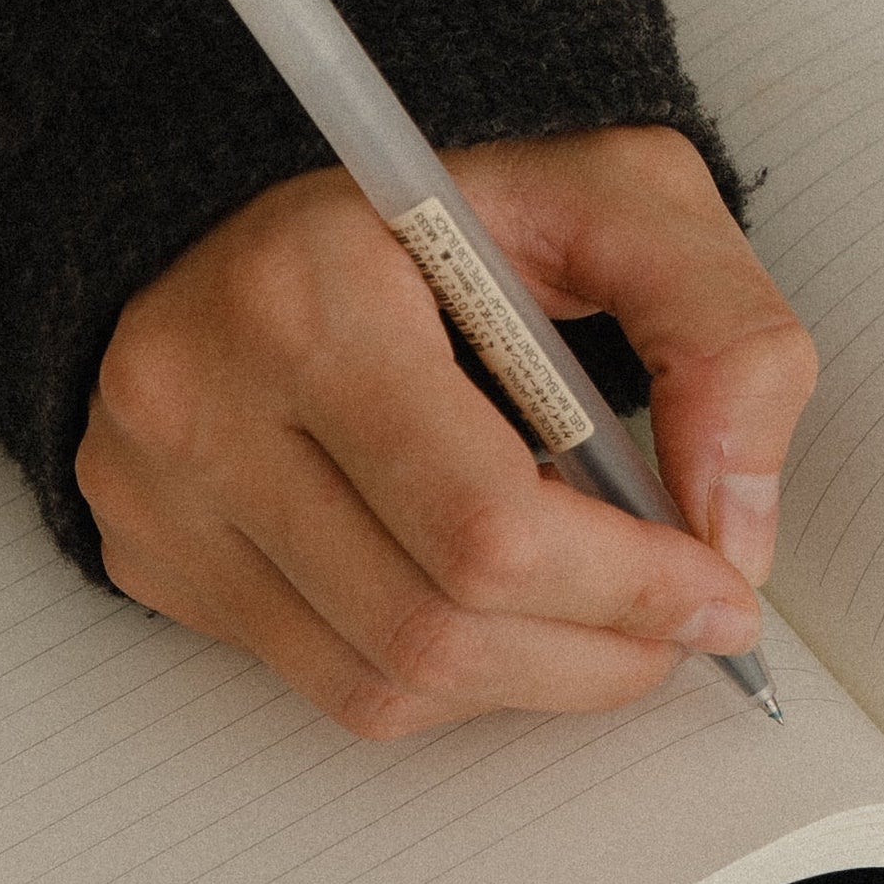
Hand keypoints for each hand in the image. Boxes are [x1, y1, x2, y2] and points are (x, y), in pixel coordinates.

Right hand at [80, 130, 813, 737]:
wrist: (286, 201)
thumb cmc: (465, 204)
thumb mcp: (623, 198)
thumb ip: (723, 335)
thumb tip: (733, 531)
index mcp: (308, 289)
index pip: (484, 525)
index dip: (629, 588)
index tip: (721, 591)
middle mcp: (198, 396)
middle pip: (435, 626)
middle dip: (598, 650)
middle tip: (683, 626)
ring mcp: (155, 488)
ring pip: (384, 683)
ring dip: (534, 680)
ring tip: (606, 619)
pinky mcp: (150, 551)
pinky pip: (329, 685)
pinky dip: (447, 678)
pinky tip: (496, 603)